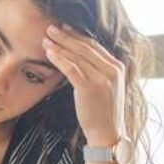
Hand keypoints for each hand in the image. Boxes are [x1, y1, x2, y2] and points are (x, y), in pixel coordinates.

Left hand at [42, 23, 124, 146]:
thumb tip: (81, 58)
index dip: (77, 36)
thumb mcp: (107, 86)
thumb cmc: (103, 112)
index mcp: (117, 67)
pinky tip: (49, 53)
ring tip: (46, 39)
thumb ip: (99, 71)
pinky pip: (71, 68)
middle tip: (51, 30)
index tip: (65, 30)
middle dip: (66, 37)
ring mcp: (101, 78)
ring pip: (77, 56)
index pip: (94, 46)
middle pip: (85, 47)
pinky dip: (59, 59)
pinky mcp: (89, 87)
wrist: (108, 133)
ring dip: (59, 46)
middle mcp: (111, 69)